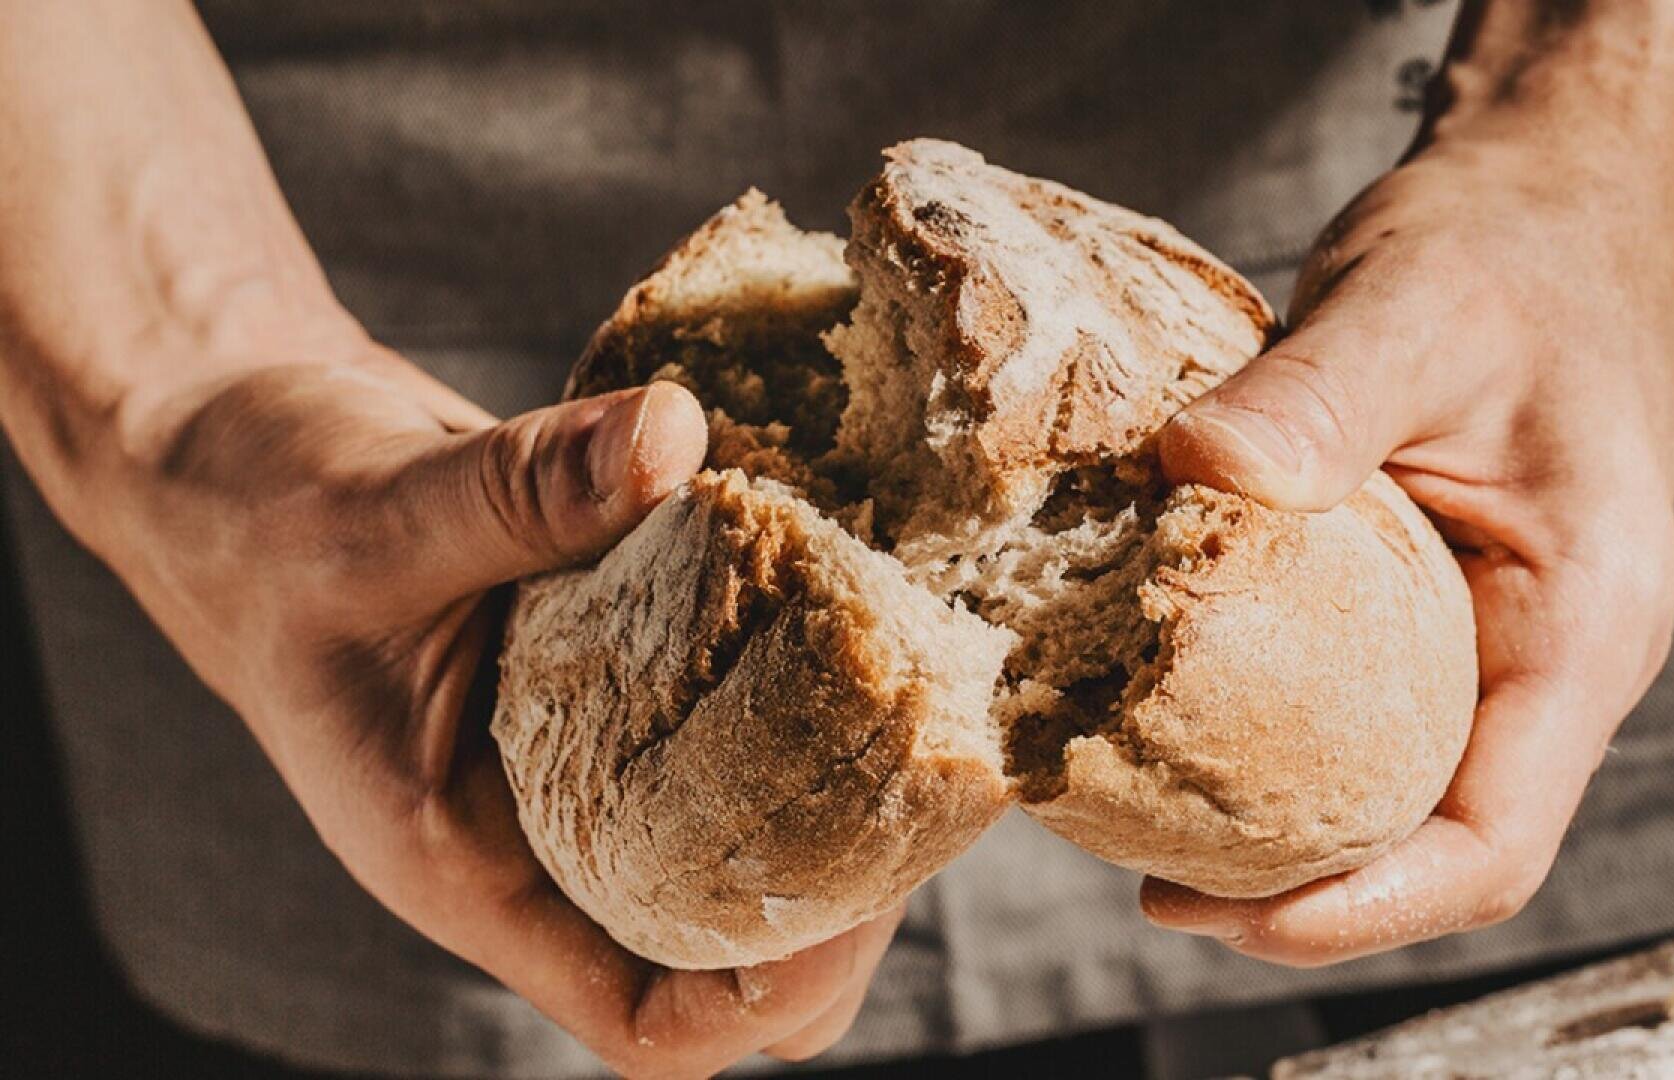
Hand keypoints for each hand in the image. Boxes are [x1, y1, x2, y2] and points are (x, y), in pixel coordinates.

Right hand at [106, 348, 895, 1075]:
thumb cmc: (262, 519)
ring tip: (919, 679)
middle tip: (927, 764)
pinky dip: (800, 670)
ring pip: (750, 829)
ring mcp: (593, 758)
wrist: (242, 460)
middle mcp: (550, 834)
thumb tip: (673, 438)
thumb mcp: (372, 512)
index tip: (868, 885)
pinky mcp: (624, 672)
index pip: (647, 1016)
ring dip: (840, 776)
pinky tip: (860, 588)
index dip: (769, 989)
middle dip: (845, 888)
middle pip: (735, 947)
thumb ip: (517, 491)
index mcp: (474, 866)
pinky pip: (734, 708)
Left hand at [1142, 97, 1673, 964]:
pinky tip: (1167, 720)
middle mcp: (1545, 660)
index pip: (1492, 841)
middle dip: (1298, 892)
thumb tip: (1189, 469)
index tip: (1221, 912)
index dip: (1362, 909)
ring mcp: (1490, 641)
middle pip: (1432, 845)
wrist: (1547, 205)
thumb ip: (1320, 396)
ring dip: (1279, 830)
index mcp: (1583, 625)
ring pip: (1393, 791)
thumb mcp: (1418, 308)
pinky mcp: (1430, 609)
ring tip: (1139, 825)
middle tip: (1147, 885)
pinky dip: (1271, 742)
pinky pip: (1357, 714)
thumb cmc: (1510, 254)